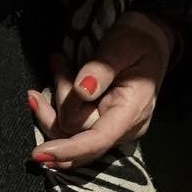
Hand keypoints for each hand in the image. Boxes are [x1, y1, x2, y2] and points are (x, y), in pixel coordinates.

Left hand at [27, 11, 175, 171]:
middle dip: (61, 100)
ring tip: (56, 66)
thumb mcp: (123, 44)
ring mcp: (112, 129)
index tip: (40, 153)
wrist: (151, 39)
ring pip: (68, 131)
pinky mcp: (100, 126)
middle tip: (58, 62)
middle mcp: (124, 128)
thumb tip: (82, 90)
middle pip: (76, 131)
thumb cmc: (139, 39)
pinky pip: (70, 128)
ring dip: (53, 103)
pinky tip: (44, 93)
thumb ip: (103, 67)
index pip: (99, 139)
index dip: (69, 150)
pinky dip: (54, 110)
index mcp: (134, 109)